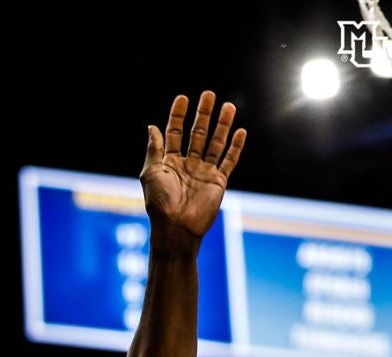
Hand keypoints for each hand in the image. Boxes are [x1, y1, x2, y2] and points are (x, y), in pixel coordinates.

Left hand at [140, 91, 245, 245]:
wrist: (176, 227)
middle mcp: (187, 165)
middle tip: (208, 94)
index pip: (175, 133)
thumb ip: (154, 149)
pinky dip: (235, 147)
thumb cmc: (159, 203)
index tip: (183, 98)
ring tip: (228, 106)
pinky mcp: (218, 182)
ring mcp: (204, 172)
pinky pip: (229, 161)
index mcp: (169, 162)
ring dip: (222, 125)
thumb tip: (152, 126)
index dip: (178, 116)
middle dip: (203, 114)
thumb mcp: (151, 173)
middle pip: (198, 134)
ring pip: (215, 143)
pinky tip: (241, 132)